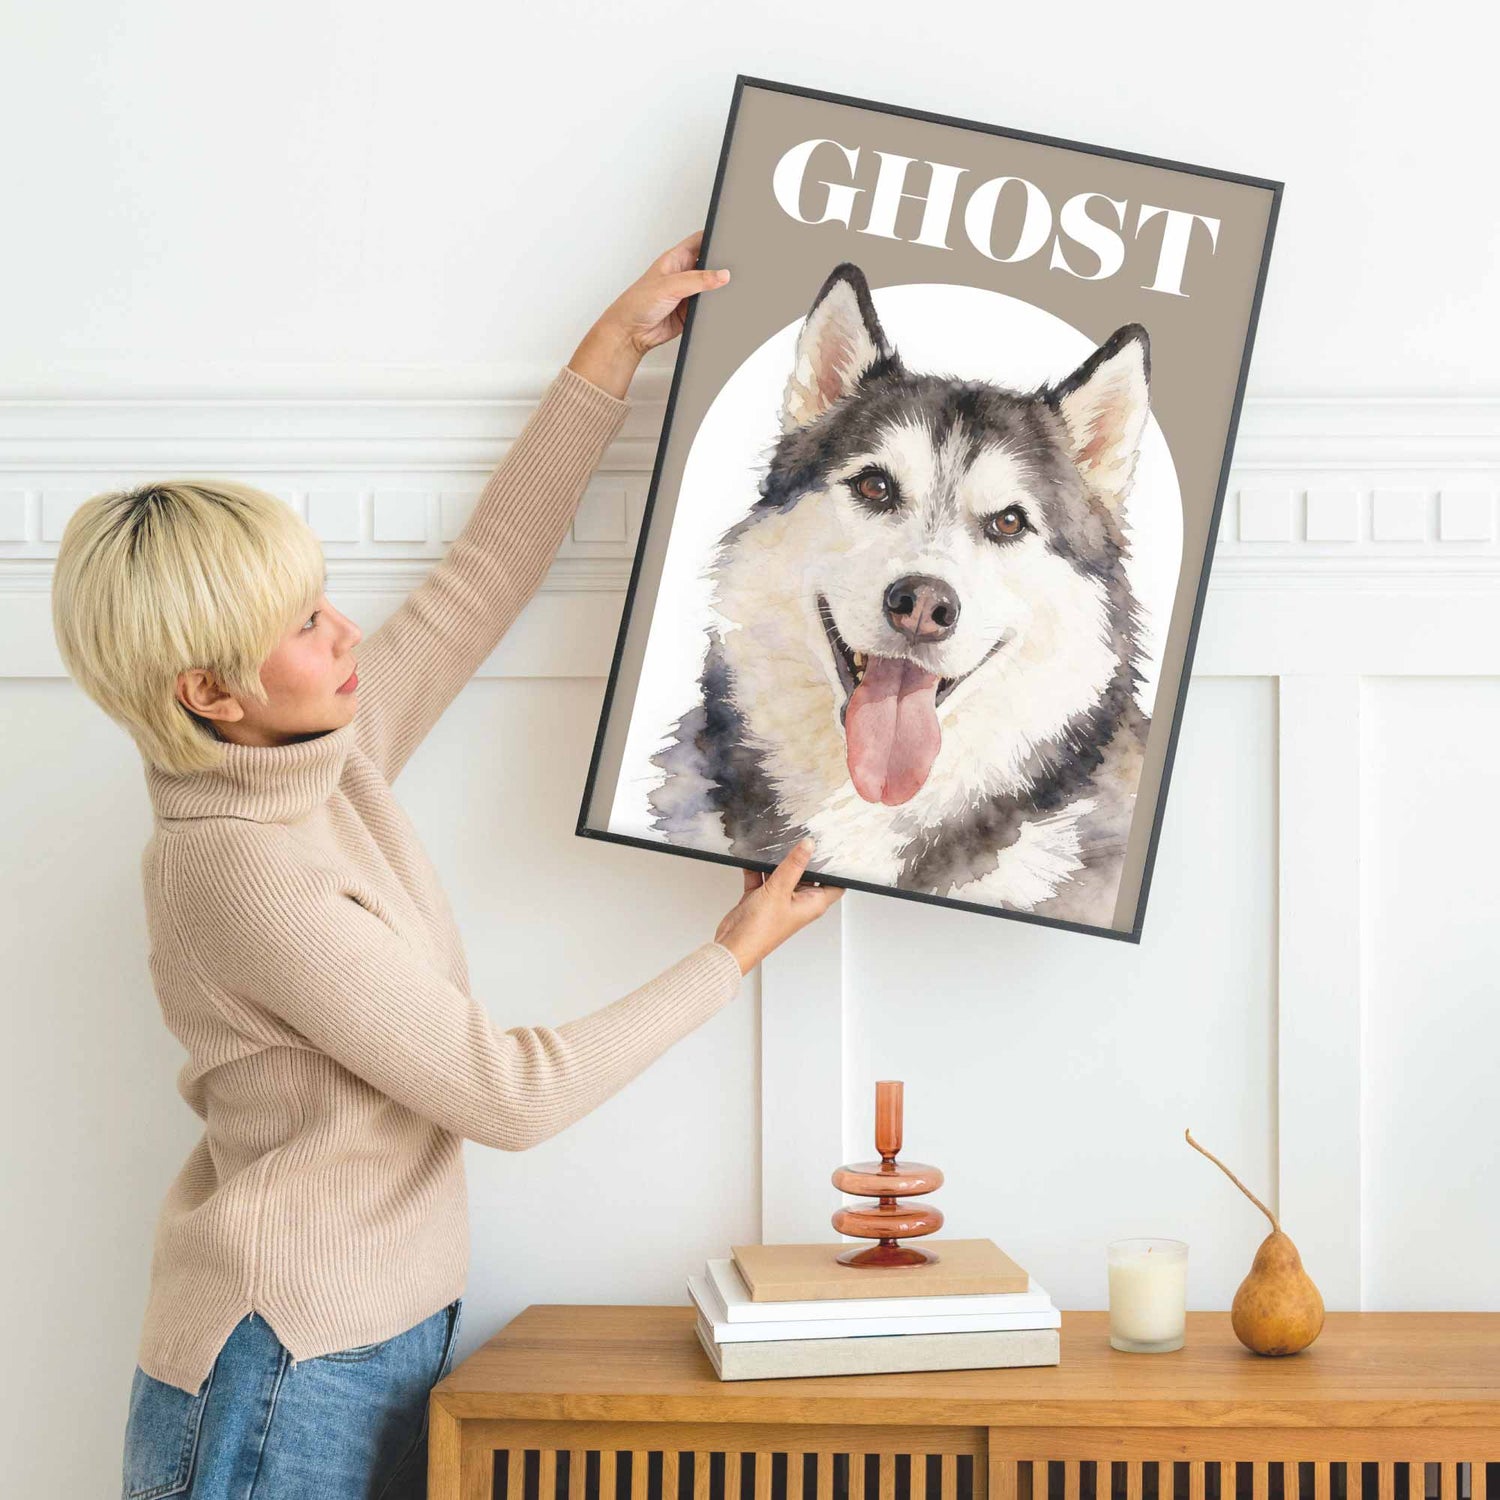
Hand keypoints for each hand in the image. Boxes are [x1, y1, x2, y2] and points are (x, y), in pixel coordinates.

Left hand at [566, 229, 731, 398]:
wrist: (631, 333)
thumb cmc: (637, 303)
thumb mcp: (669, 285)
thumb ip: (697, 280)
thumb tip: (721, 275)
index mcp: (675, 259)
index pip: (699, 240)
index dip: (714, 236)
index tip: (729, 237)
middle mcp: (683, 274)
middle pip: (710, 265)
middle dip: (721, 266)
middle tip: (731, 269)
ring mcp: (688, 294)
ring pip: (711, 288)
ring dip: (717, 290)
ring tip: (724, 291)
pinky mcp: (691, 312)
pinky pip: (708, 308)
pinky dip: (714, 308)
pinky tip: (715, 308)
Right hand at [713, 839, 843, 975]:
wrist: (733, 944)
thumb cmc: (760, 931)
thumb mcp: (779, 890)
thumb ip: (794, 865)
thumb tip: (808, 846)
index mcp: (812, 903)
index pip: (834, 884)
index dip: (836, 868)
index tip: (833, 848)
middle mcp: (798, 901)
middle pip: (808, 874)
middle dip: (803, 858)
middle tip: (802, 837)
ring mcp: (779, 899)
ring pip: (783, 873)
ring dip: (778, 861)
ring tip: (776, 843)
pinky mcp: (762, 897)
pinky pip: (762, 877)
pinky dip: (758, 868)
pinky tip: (754, 856)